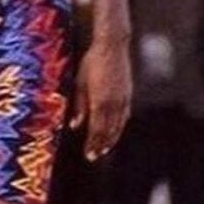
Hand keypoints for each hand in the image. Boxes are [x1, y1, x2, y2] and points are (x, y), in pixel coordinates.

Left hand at [69, 38, 131, 160]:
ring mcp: (123, 99)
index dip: (92, 143)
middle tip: (94, 157)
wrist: (112, 47)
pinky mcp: (128, 94)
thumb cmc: (91, 63)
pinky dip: (119, 126)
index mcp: (100, 101)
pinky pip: (124, 116)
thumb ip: (79, 106)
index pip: (96, 129)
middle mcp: (113, 103)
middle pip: (107, 131)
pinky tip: (115, 131)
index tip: (88, 155)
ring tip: (104, 149)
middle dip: (100, 145)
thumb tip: (74, 126)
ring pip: (117, 125)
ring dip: (111, 139)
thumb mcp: (80, 83)